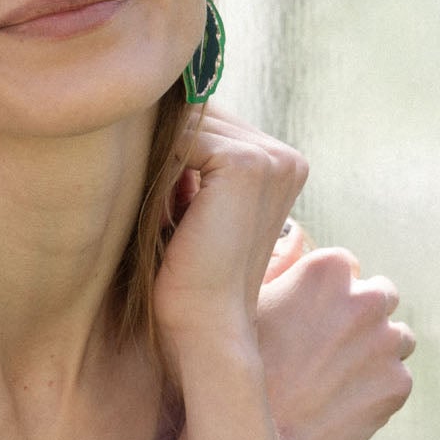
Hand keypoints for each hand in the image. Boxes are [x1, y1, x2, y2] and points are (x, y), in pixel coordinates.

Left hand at [153, 106, 308, 358]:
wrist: (205, 326)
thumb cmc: (190, 276)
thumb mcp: (194, 205)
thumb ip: (190, 160)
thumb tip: (155, 112)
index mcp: (281, 165)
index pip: (211, 124)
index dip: (174, 151)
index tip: (165, 203)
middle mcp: (285, 156)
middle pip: (201, 117)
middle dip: (168, 151)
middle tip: (161, 211)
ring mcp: (271, 157)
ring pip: (188, 127)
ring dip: (162, 163)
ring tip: (164, 216)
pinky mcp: (246, 163)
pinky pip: (181, 140)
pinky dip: (160, 173)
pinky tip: (165, 216)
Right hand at [257, 245, 415, 439]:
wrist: (255, 437)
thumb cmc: (241, 367)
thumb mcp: (249, 303)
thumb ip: (282, 268)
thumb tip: (297, 240)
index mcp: (328, 270)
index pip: (348, 267)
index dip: (327, 294)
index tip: (310, 317)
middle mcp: (366, 299)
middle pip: (381, 296)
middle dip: (361, 315)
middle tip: (329, 347)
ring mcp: (387, 342)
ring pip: (397, 337)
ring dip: (376, 350)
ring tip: (337, 377)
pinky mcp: (398, 383)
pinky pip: (398, 377)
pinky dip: (377, 387)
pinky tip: (343, 401)